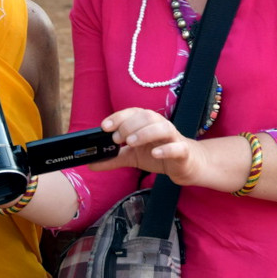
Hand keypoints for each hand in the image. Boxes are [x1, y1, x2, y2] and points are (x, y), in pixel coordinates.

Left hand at [90, 108, 205, 186]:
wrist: (185, 165)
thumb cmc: (159, 154)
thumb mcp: (133, 157)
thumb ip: (113, 159)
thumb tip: (91, 164)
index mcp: (147, 123)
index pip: (133, 113)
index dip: (118, 117)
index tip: (104, 127)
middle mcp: (160, 126)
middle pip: (146, 116)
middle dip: (129, 125)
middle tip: (117, 139)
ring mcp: (173, 138)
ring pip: (162, 127)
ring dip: (145, 133)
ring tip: (131, 143)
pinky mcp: (183, 152)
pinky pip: (177, 147)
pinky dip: (166, 149)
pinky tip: (155, 153)